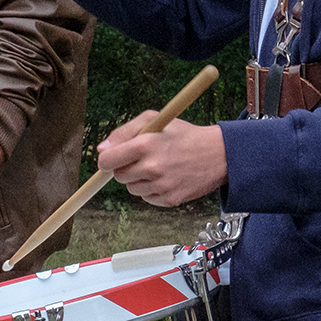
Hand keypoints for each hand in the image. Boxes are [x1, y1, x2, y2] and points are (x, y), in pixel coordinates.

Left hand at [97, 115, 225, 207]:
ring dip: (139, 179)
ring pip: (131, 188)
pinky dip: (152, 189)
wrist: (218, 154)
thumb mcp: (155, 120)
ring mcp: (161, 186)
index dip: (106, 160)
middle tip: (142, 158)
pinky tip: (166, 177)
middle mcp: (152, 167)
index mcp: (145, 145)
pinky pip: (147, 198)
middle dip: (125, 167)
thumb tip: (102, 149)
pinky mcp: (169, 199)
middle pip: (118, 176)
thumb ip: (124, 132)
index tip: (111, 158)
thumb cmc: (185, 135)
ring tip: (158, 166)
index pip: (107, 161)